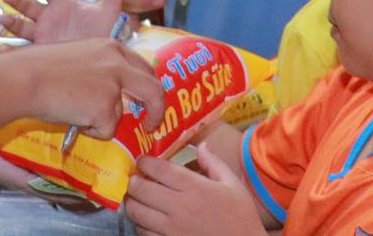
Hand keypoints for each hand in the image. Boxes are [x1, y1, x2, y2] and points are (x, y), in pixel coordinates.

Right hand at [0, 0, 131, 44]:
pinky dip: (13, 51)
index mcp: (63, 4)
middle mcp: (49, 18)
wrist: (102, 60)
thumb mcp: (109, 9)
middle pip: (30, 6)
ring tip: (3, 20)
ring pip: (23, 26)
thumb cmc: (103, 31)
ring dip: (12, 22)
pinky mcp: (42, 52)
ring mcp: (43, 35)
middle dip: (18, 0)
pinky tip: (3, 50)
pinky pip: (24, 51)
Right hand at [15, 38, 165, 140]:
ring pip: (119, 115)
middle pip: (153, 89)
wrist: (25, 78)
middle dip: (157, 109)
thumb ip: (100, 70)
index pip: (143, 67)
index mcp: (111, 47)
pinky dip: (90, 131)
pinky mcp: (106, 107)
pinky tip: (71, 117)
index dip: (149, 86)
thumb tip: (114, 94)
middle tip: (152, 124)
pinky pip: (105, 130)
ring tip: (73, 110)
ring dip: (101, 120)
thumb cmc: (41, 69)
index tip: (148, 101)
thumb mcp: (79, 58)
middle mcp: (118, 63)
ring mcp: (113, 85)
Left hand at [123, 143, 266, 235]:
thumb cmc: (240, 215)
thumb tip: (201, 146)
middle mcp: (179, 207)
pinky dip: (140, 223)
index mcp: (195, 188)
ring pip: (137, 212)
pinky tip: (146, 219)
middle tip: (135, 178)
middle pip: (141, 189)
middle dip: (133, 181)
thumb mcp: (232, 184)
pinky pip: (143, 233)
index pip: (159, 169)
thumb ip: (214, 163)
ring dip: (132, 202)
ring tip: (136, 197)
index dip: (144, 162)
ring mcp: (172, 229)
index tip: (142, 160)